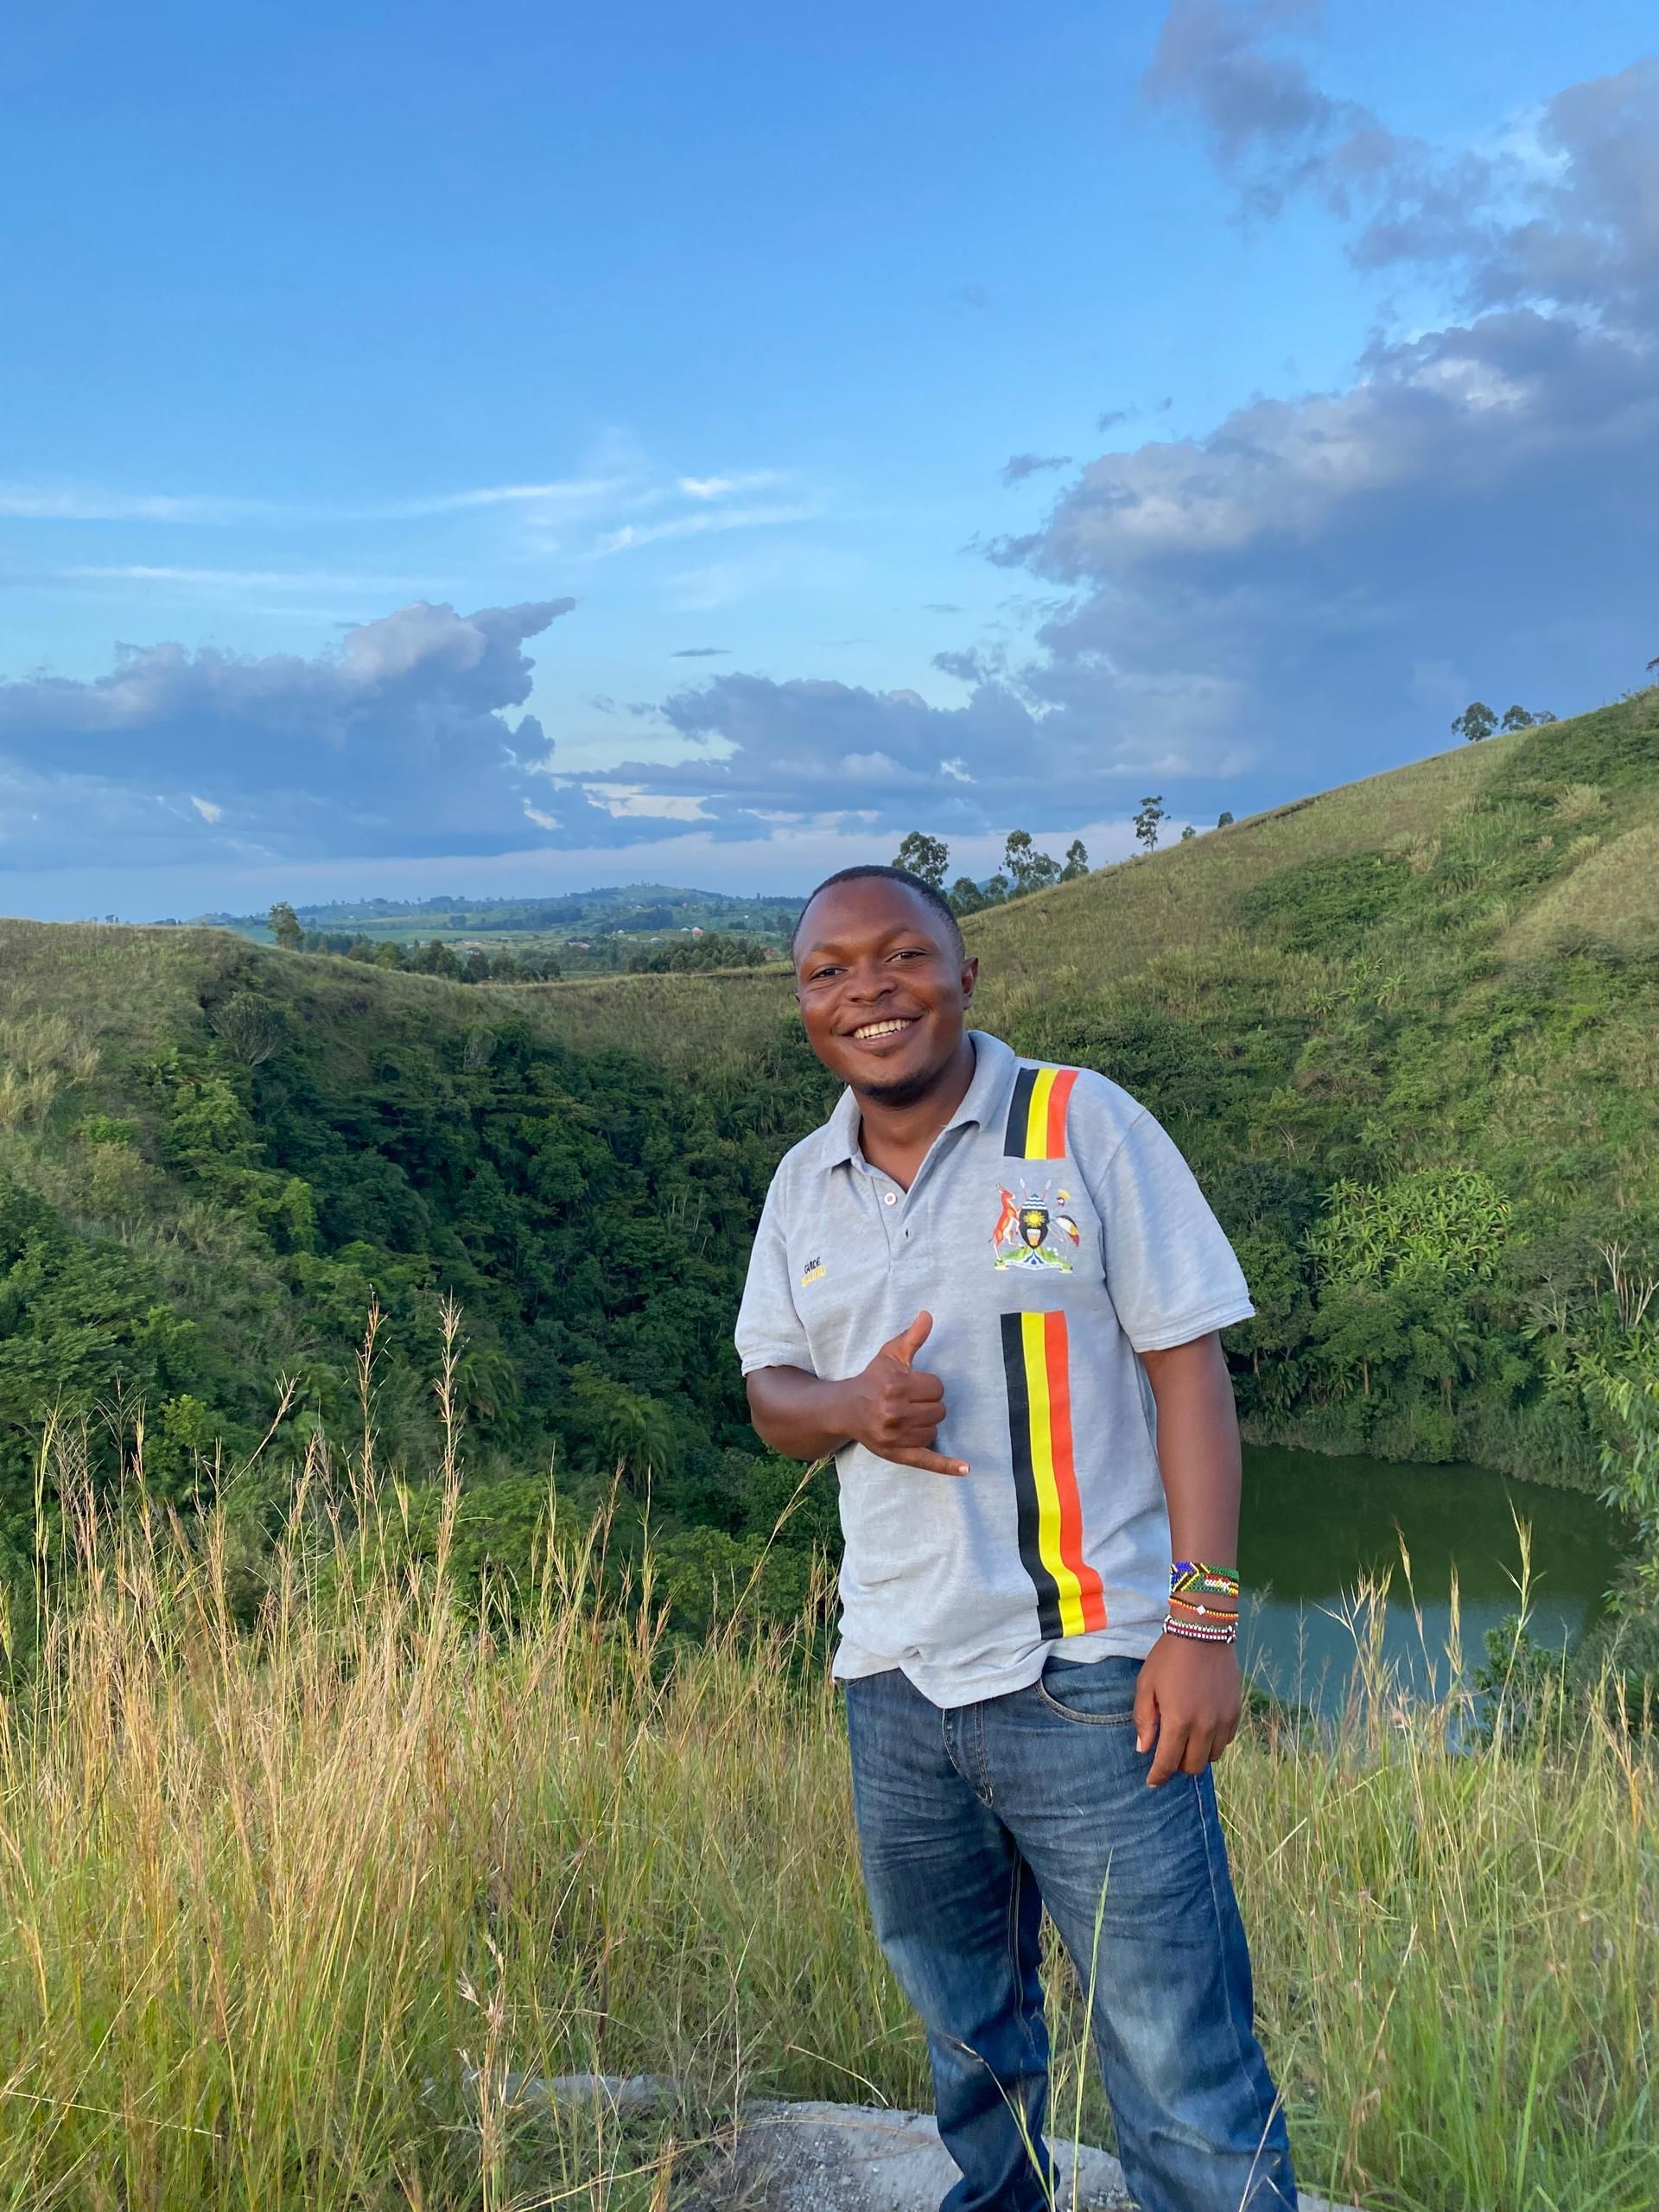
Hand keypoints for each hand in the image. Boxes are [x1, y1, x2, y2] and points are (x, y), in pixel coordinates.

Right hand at [842, 1311, 968, 1475]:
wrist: (846, 1409)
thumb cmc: (873, 1379)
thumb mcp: (890, 1355)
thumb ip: (912, 1337)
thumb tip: (928, 1315)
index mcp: (896, 1387)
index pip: (937, 1388)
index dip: (929, 1385)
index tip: (914, 1385)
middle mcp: (894, 1413)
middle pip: (939, 1410)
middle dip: (929, 1404)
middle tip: (910, 1402)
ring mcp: (895, 1436)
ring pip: (935, 1430)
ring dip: (927, 1424)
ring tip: (908, 1417)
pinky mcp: (896, 1454)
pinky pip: (927, 1460)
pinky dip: (947, 1466)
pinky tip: (965, 1469)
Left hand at [1134, 1634, 1241, 1786]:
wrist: (1203, 1632)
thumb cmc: (1168, 1657)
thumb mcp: (1146, 1684)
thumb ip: (1144, 1719)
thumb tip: (1144, 1749)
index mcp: (1178, 1721)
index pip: (1167, 1763)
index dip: (1158, 1776)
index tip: (1152, 1781)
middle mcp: (1204, 1727)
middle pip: (1193, 1766)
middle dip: (1178, 1766)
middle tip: (1168, 1753)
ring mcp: (1223, 1720)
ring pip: (1212, 1756)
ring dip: (1197, 1754)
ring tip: (1186, 1739)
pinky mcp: (1236, 1712)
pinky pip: (1226, 1740)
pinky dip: (1213, 1741)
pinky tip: (1203, 1727)